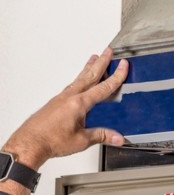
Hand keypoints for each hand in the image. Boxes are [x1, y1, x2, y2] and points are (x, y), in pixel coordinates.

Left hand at [1, 47, 128, 172]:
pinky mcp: (56, 102)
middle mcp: (70, 97)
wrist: (29, 143)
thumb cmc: (50, 141)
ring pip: (79, 78)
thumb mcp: (82, 140)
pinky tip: (80, 81)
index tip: (123, 65)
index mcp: (79, 104)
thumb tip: (118, 137)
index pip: (103, 87)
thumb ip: (102, 136)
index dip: (116, 76)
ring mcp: (62, 98)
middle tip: (108, 51)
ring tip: (94, 59)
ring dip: (89, 67)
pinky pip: (72, 85)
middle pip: (90, 76)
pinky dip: (79, 78)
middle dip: (101, 63)